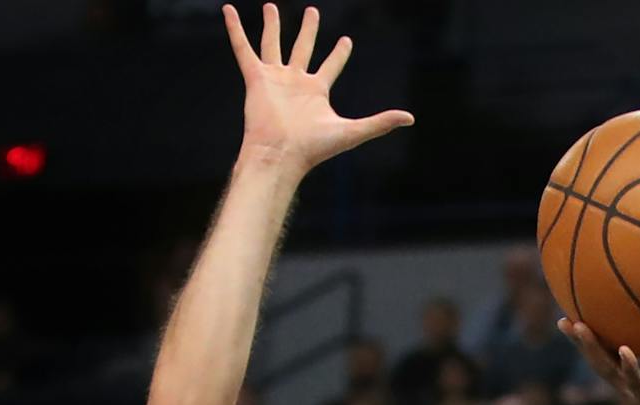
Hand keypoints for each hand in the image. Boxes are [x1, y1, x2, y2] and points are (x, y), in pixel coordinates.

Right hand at [224, 5, 412, 177]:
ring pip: (273, 44)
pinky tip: (229, 11)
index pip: (331, 66)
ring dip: (273, 25)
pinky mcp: (255, 77)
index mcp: (316, 92)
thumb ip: (380, 122)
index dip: (339, 53)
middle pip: (304, 49)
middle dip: (309, 31)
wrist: (282, 154)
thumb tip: (411, 118)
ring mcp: (275, 78)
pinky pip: (243, 48)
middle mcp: (295, 82)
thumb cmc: (315, 148)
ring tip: (271, 7)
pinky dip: (235, 29)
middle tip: (314, 11)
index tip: (346, 40)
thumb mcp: (353, 131)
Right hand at [562, 318, 639, 404]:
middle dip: (582, 343)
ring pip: (610, 372)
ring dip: (594, 350)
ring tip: (578, 326)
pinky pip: (638, 387)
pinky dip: (630, 369)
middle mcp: (633, 396)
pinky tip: (623, 351)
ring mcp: (639, 404)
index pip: (613, 363)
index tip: (580, 323)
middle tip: (564, 319)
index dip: (597, 345)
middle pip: (601, 364)